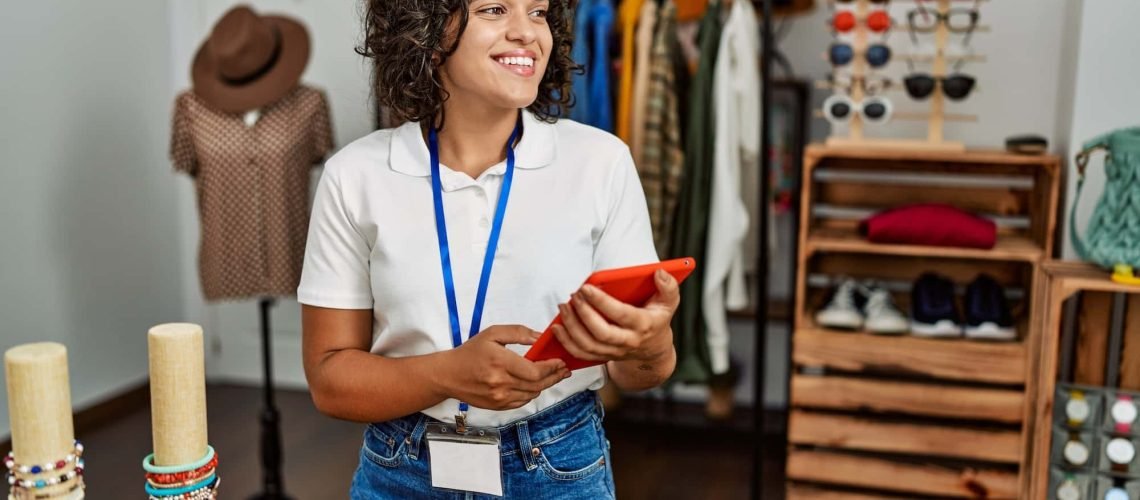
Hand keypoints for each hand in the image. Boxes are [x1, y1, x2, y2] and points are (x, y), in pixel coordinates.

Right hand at [438, 325, 569, 410]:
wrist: (449, 375)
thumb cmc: (470, 353)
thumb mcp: (492, 334)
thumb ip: (518, 332)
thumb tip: (539, 338)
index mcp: (500, 362)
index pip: (535, 371)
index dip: (552, 368)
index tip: (560, 361)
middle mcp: (500, 383)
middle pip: (538, 384)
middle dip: (554, 376)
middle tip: (563, 370)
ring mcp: (499, 397)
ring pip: (532, 394)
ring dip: (544, 385)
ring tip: (552, 376)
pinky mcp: (497, 406)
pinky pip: (522, 402)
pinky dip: (531, 393)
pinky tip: (534, 384)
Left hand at [552, 269, 680, 363]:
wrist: (654, 350)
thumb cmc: (657, 319)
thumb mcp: (669, 303)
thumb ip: (668, 287)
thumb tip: (660, 272)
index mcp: (643, 325)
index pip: (621, 315)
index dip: (602, 302)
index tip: (586, 287)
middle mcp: (628, 341)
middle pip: (602, 333)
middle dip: (584, 314)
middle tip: (572, 296)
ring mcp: (614, 352)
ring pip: (588, 345)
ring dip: (572, 327)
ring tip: (563, 307)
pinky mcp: (602, 357)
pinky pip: (581, 354)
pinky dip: (567, 342)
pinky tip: (557, 327)